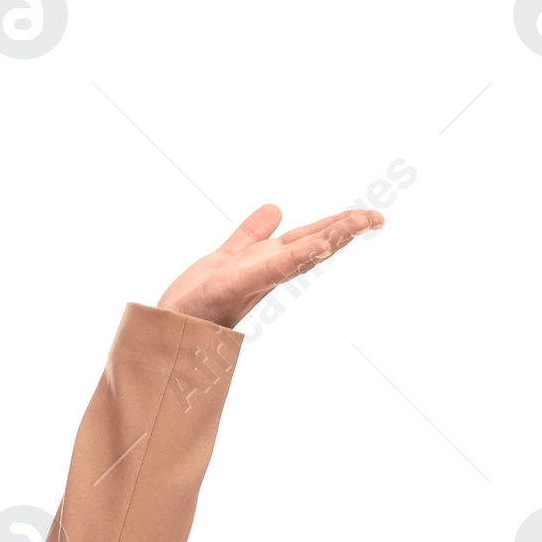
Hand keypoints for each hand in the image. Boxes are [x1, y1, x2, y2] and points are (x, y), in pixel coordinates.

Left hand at [157, 203, 384, 329]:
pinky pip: (267, 270)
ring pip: (296, 258)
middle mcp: (263, 274)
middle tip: (378, 219)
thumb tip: (276, 209)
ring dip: (327, 241)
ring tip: (355, 226)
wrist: (163, 332)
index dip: (339, 227)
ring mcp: (250, 282)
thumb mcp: (226, 258)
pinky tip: (317, 247)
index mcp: (265, 263)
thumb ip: (250, 235)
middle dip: (344, 232)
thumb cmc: (192, 305)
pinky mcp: (229, 288)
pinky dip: (294, 257)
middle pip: (311, 246)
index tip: (371, 217)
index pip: (308, 240)